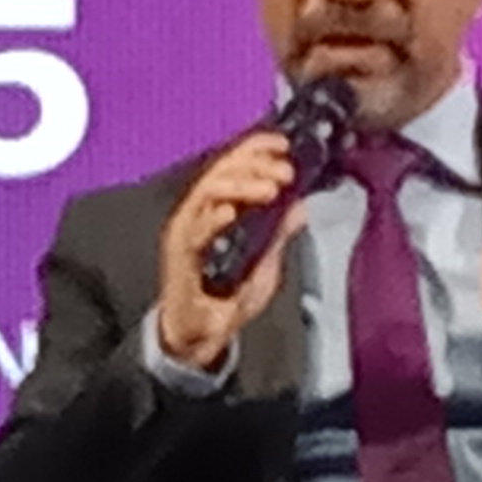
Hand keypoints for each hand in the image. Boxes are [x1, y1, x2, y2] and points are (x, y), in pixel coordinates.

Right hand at [154, 132, 308, 371]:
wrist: (202, 334)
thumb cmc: (226, 297)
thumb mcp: (265, 262)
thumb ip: (280, 233)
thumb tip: (301, 207)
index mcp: (220, 209)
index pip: (234, 166)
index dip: (256, 149)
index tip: (282, 146)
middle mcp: (201, 214)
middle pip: (222, 171)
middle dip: (256, 165)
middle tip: (284, 172)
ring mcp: (188, 231)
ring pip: (209, 192)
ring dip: (241, 186)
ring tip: (269, 189)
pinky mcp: (179, 255)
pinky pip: (193, 231)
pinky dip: (212, 219)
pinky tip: (230, 212)